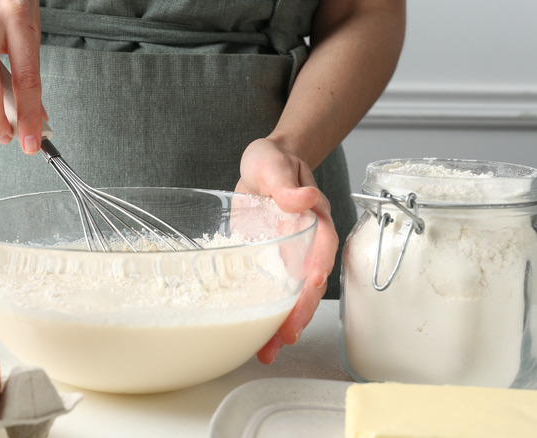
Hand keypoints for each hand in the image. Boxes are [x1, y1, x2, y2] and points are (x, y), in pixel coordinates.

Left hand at [235, 138, 338, 363]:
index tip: (310, 287)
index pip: (321, 247)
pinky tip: (253, 338)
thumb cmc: (273, 162)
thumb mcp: (274, 163)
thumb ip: (286, 182)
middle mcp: (304, 244)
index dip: (317, 269)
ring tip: (268, 351)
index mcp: (314, 219)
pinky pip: (269, 293)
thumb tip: (302, 198)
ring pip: (290, 295)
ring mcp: (286, 257)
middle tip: (287, 335)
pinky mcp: (267, 265)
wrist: (262, 168)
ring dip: (281, 324)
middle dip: (300, 310)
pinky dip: (262, 316)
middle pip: (308, 282)